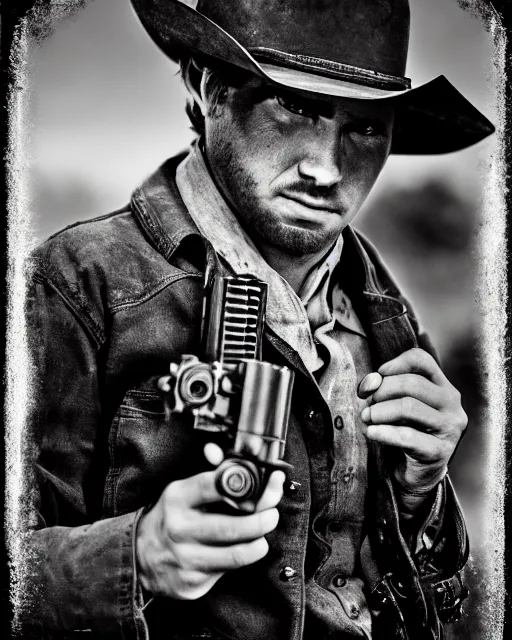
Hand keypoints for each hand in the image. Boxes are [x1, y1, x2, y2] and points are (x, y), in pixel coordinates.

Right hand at [136, 450, 284, 599]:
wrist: (140, 556)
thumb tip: (215, 451)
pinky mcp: (191, 582)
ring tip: (262, 537)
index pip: (213, 485)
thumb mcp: (183, 491)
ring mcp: (185, 558)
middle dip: (262, 521)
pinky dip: (239, 561)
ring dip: (258, 544)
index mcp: (178, 498)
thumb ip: (208, 473)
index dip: (246, 482)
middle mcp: (179, 528)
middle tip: (272, 515)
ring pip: (235, 554)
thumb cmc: (171, 517)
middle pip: (231, 527)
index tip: (268, 482)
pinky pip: (226, 572)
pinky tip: (239, 551)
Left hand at [358, 348, 466, 496]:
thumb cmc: (406, 431)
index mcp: (442, 386)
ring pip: (408, 407)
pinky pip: (406, 436)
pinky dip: (383, 432)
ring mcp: (449, 427)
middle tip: (367, 405)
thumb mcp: (394, 404)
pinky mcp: (439, 451)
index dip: (393, 364)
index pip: (420, 360)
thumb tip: (370, 382)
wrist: (417, 472)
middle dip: (381, 391)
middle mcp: (451, 404)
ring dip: (379, 412)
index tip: (377, 378)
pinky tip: (371, 432)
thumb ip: (382, 387)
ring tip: (367, 418)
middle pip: (411, 383)